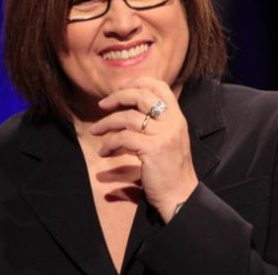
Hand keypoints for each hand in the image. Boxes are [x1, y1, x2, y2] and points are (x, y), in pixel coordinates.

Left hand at [90, 77, 197, 222]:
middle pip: (141, 95)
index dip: (138, 82)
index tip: (120, 90)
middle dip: (117, 96)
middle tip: (102, 105)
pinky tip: (105, 151)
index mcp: (177, 117)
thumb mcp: (168, 140)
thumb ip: (155, 125)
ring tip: (96, 131)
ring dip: (107, 123)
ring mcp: (163, 134)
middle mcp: (172, 121)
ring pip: (128, 116)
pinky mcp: (152, 149)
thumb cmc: (171, 170)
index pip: (160, 86)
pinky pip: (123, 137)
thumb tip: (128, 114)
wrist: (180, 195)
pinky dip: (110, 143)